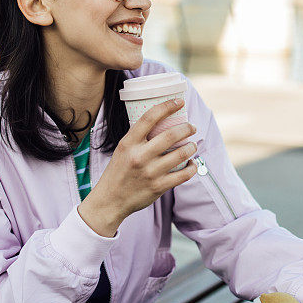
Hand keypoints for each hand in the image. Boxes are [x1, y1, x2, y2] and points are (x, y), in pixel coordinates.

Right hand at [78, 98, 197, 236]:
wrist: (110, 200)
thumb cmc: (118, 172)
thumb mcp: (122, 149)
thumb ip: (138, 138)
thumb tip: (160, 122)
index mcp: (128, 143)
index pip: (149, 117)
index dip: (167, 106)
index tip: (179, 102)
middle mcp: (139, 156)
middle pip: (170, 135)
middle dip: (186, 128)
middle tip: (191, 127)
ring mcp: (150, 172)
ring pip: (181, 154)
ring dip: (191, 147)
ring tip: (192, 145)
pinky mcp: (158, 187)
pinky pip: (183, 175)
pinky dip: (192, 167)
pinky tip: (192, 163)